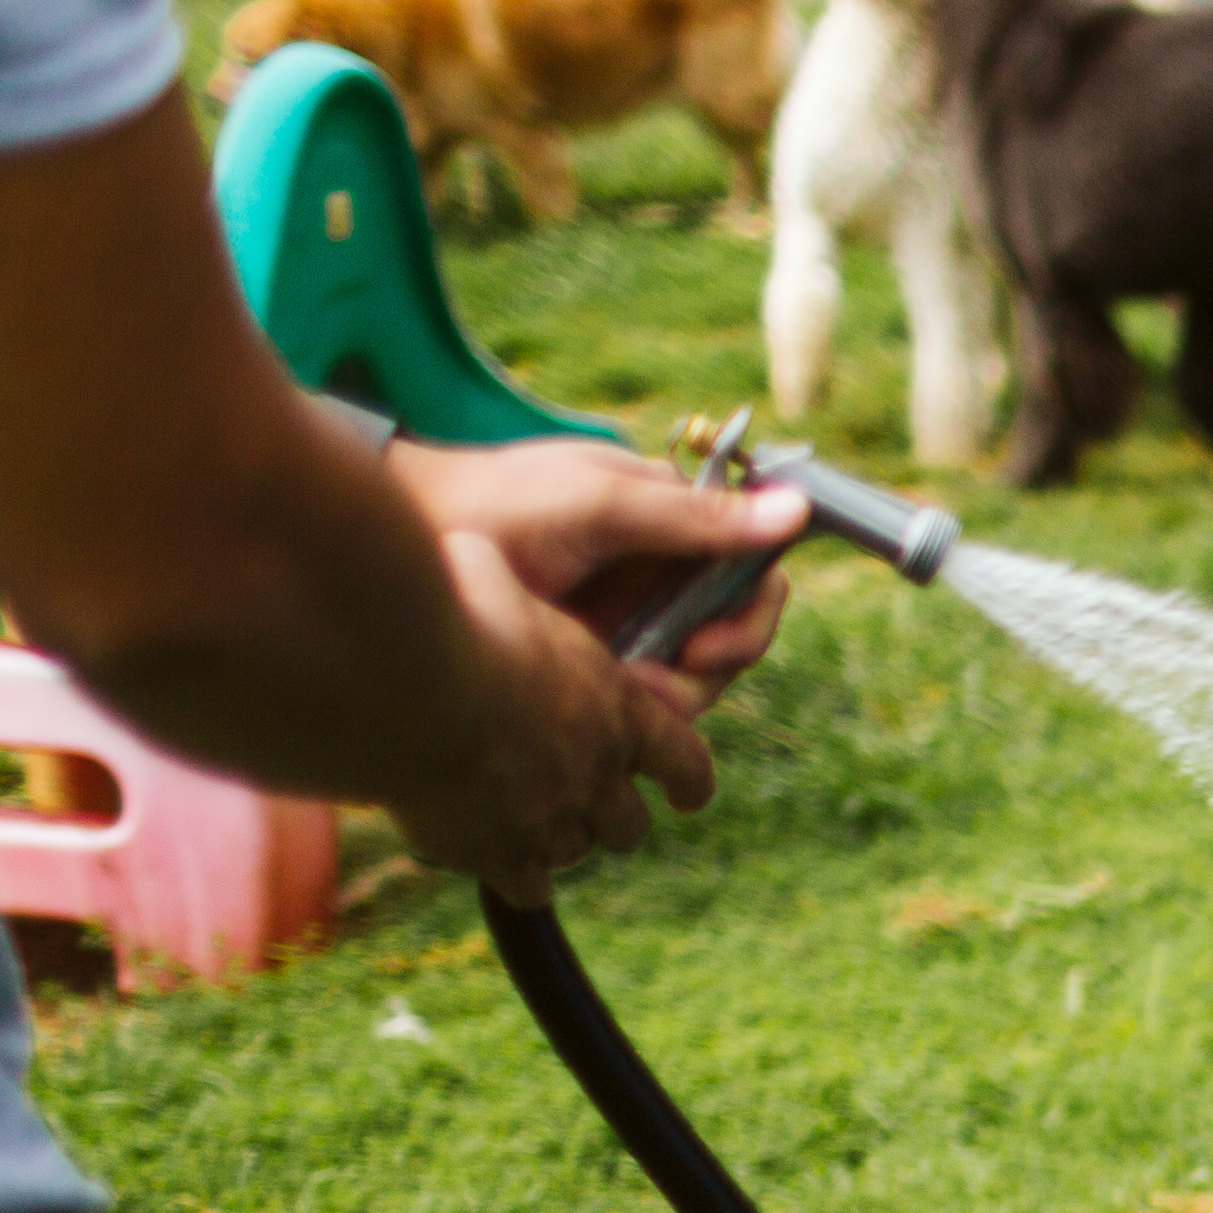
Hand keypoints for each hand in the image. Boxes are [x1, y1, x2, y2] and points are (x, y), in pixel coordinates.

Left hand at [387, 439, 810, 695]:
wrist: (415, 539)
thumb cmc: (504, 501)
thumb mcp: (604, 503)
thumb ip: (695, 517)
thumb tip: (796, 509)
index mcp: (674, 526)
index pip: (753, 573)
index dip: (749, 615)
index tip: (711, 643)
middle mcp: (662, 577)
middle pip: (733, 634)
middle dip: (714, 663)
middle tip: (672, 676)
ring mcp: (630, 622)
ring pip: (696, 676)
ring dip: (677, 694)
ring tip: (628, 692)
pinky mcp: (598, 664)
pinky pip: (648, 701)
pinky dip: (639, 711)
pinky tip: (605, 703)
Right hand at [393, 525, 728, 900]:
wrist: (410, 688)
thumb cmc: (453, 617)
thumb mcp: (492, 573)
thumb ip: (503, 578)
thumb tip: (471, 546)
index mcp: (618, 709)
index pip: (683, 758)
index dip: (689, 779)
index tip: (691, 796)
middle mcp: (599, 773)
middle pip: (629, 823)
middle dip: (615, 816)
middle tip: (594, 808)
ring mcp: (552, 820)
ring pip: (578, 852)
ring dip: (563, 842)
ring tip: (537, 830)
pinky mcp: (499, 854)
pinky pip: (526, 885)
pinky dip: (515, 876)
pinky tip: (492, 861)